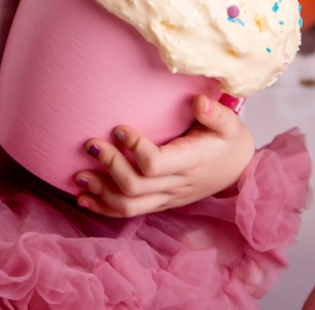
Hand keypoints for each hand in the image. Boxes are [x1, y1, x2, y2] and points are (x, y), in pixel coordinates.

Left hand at [73, 94, 255, 216]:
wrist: (236, 170)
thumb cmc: (227, 141)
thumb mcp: (228, 125)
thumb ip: (215, 113)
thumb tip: (199, 102)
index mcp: (190, 163)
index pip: (156, 164)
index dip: (134, 149)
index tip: (118, 128)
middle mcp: (175, 185)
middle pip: (135, 186)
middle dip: (109, 166)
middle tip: (91, 145)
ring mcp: (165, 198)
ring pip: (129, 205)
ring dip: (100, 191)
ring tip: (78, 175)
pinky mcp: (158, 203)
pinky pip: (128, 212)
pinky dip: (103, 207)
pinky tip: (83, 198)